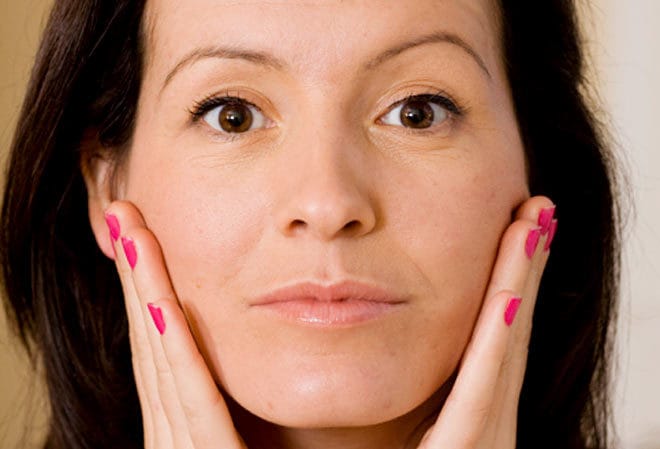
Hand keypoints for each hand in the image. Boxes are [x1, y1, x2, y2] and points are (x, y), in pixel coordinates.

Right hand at [105, 201, 246, 448]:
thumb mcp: (242, 436)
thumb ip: (228, 403)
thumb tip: (229, 357)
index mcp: (179, 422)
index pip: (157, 344)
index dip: (144, 287)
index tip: (137, 235)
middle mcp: (171, 428)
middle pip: (150, 339)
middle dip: (135, 273)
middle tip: (123, 212)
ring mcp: (181, 444)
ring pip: (161, 356)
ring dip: (144, 290)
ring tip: (130, 230)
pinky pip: (189, 395)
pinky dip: (174, 346)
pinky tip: (161, 303)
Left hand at [417, 196, 556, 448]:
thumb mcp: (406, 436)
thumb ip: (403, 405)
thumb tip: (367, 341)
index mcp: (468, 419)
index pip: (490, 339)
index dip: (505, 283)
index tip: (510, 231)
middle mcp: (486, 424)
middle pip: (504, 332)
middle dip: (521, 270)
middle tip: (533, 210)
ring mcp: (486, 441)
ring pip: (503, 350)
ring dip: (519, 285)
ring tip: (533, 224)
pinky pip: (483, 392)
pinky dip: (499, 342)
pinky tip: (508, 297)